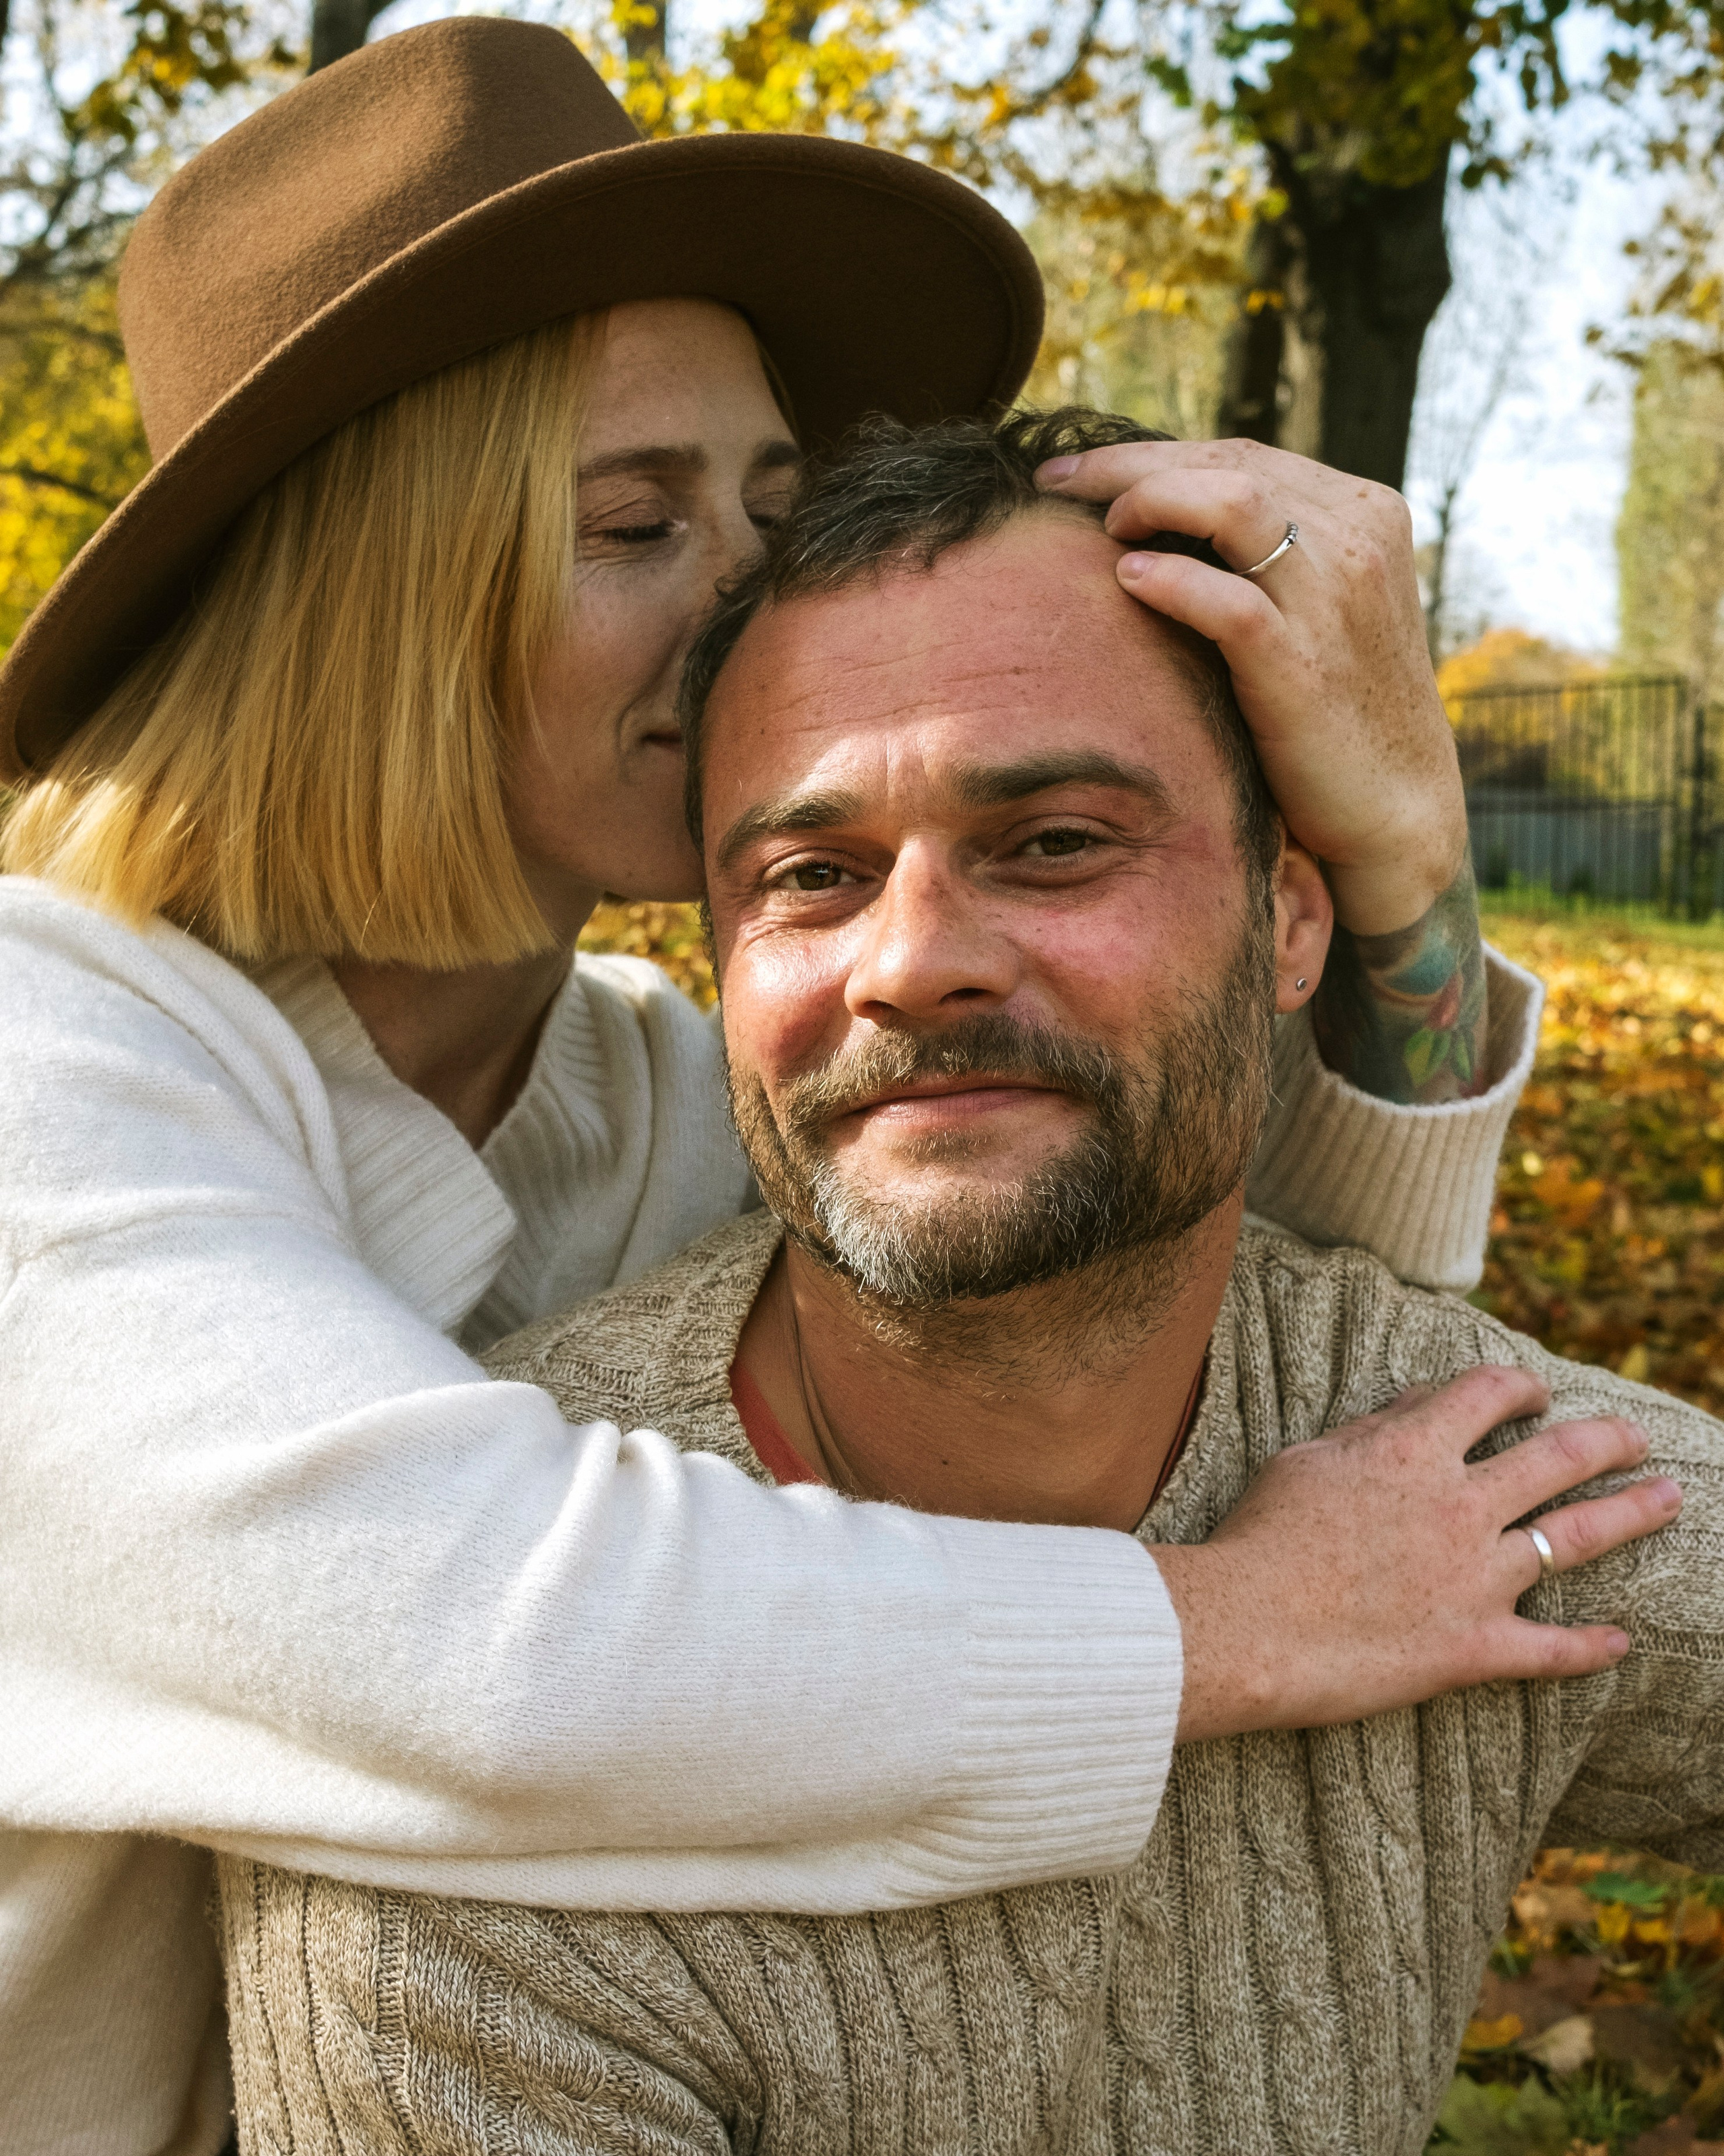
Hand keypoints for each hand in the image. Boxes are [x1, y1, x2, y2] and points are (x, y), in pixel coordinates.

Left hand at [1036, 438, 1463, 937]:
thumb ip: (1266, 556)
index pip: (1239, 456)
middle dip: (1128, 464)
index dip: (1151, 454)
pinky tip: (1127, 579)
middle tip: (1055, 478)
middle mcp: (1356, 541)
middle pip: (1227, 466)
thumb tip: (1163, 518)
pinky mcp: (1305, 666)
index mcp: (1362, 514)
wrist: (1397, 810)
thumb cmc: (1337, 710)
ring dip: (1150, 502)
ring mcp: (1335, 599)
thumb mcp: (1317, 607)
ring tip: (1099, 527)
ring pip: (1231, 506)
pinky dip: (1171, 581)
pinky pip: (1228, 602)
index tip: (1080, 468)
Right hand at [1153, 1366, 1680, 1742]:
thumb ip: (1370, 1428)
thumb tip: (1416, 1399)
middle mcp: (1460, 1505)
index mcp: (1414, 1450)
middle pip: (1557, 1458)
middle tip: (1636, 1436)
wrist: (1246, 1626)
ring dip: (1632, 1513)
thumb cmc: (1261, 1537)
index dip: (1520, 1387)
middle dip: (1607, 1440)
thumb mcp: (1306, 1459)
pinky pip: (1551, 1649)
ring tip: (1671, 1498)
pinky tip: (1621, 1642)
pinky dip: (1591, 1647)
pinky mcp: (1474, 1646)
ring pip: (1576, 1538)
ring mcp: (1475, 1577)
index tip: (1535, 1394)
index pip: (1489, 1394)